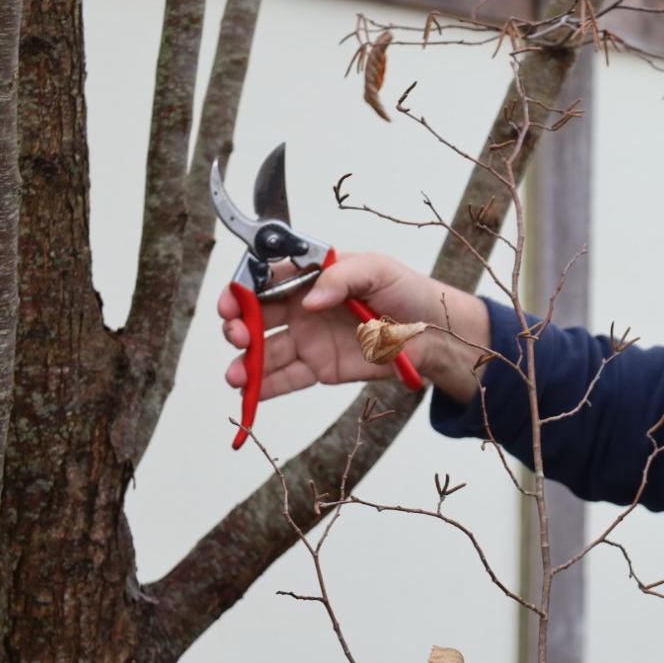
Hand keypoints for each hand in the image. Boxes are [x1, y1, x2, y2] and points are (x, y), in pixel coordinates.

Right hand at [218, 252, 488, 402]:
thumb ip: (341, 277)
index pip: (267, 280)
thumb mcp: (378, 269)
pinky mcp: (319, 368)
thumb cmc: (407, 291)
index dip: (243, 290)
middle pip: (257, 317)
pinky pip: (286, 378)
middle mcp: (304, 308)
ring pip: (266, 352)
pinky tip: (249, 393)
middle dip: (238, 326)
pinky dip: (264, 388)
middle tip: (238, 336)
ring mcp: (309, 339)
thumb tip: (310, 298)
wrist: (433, 332)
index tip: (231, 303)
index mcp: (312, 278)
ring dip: (245, 363)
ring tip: (236, 375)